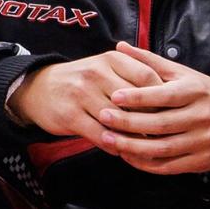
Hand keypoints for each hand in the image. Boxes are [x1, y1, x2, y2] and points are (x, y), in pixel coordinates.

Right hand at [7, 51, 163, 150]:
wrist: (38, 88)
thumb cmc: (84, 81)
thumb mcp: (107, 68)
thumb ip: (133, 75)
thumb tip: (168, 96)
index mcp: (112, 59)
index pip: (147, 76)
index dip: (162, 95)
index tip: (171, 110)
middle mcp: (97, 73)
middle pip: (135, 99)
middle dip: (151, 118)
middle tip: (165, 133)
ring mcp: (82, 93)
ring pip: (118, 119)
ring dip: (134, 136)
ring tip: (148, 147)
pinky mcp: (70, 115)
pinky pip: (99, 134)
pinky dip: (113, 144)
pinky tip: (122, 150)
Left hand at [95, 41, 209, 174]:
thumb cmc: (201, 93)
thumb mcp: (182, 74)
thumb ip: (150, 62)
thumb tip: (121, 45)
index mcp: (196, 91)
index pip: (165, 95)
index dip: (139, 97)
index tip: (115, 95)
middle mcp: (202, 116)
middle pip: (161, 123)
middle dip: (129, 122)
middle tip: (103, 117)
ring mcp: (203, 140)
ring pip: (163, 148)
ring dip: (132, 146)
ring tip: (108, 139)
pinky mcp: (201, 160)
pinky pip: (169, 165)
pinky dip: (145, 163)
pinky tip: (127, 155)